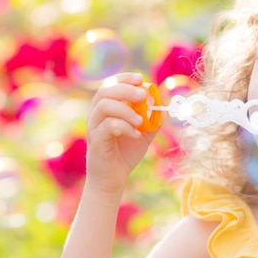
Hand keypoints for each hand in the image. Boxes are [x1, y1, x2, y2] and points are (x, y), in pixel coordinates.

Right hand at [85, 72, 157, 195]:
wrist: (113, 178)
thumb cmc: (125, 153)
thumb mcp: (144, 133)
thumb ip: (152, 120)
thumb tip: (163, 106)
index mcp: (107, 108)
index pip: (110, 84)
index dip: (124, 78)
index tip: (140, 79)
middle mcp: (97, 115)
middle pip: (105, 91)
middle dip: (125, 89)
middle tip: (142, 96)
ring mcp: (94, 127)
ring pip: (104, 106)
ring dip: (125, 110)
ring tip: (140, 121)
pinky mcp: (96, 141)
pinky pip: (107, 126)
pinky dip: (124, 127)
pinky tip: (135, 135)